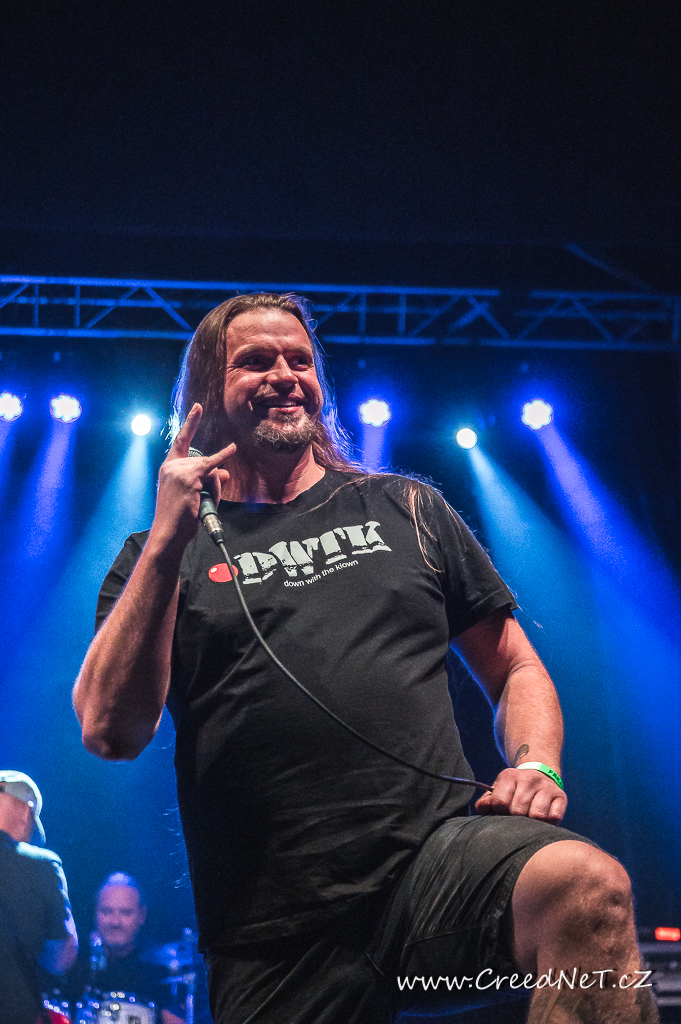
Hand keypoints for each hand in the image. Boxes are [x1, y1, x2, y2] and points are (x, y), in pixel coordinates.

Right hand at [150, 404, 235, 551]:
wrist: (168, 533)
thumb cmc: (179, 518)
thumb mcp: (194, 496)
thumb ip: (209, 482)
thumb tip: (225, 472)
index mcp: (168, 468)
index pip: (181, 441)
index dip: (190, 423)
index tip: (198, 408)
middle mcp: (171, 466)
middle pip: (204, 463)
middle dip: (210, 483)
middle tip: (199, 502)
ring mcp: (180, 470)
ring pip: (211, 470)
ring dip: (212, 490)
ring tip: (199, 505)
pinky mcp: (190, 477)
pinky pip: (212, 469)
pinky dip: (223, 457)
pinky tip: (232, 448)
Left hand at [475, 767, 566, 823]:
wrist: (540, 774)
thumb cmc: (514, 790)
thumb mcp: (499, 790)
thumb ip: (487, 801)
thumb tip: (482, 808)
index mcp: (509, 776)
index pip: (500, 801)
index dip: (499, 811)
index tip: (502, 811)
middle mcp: (529, 778)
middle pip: (518, 810)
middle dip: (515, 819)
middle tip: (516, 817)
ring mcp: (546, 786)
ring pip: (537, 815)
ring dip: (532, 823)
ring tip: (529, 818)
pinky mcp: (561, 796)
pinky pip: (554, 817)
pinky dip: (548, 823)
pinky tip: (543, 818)